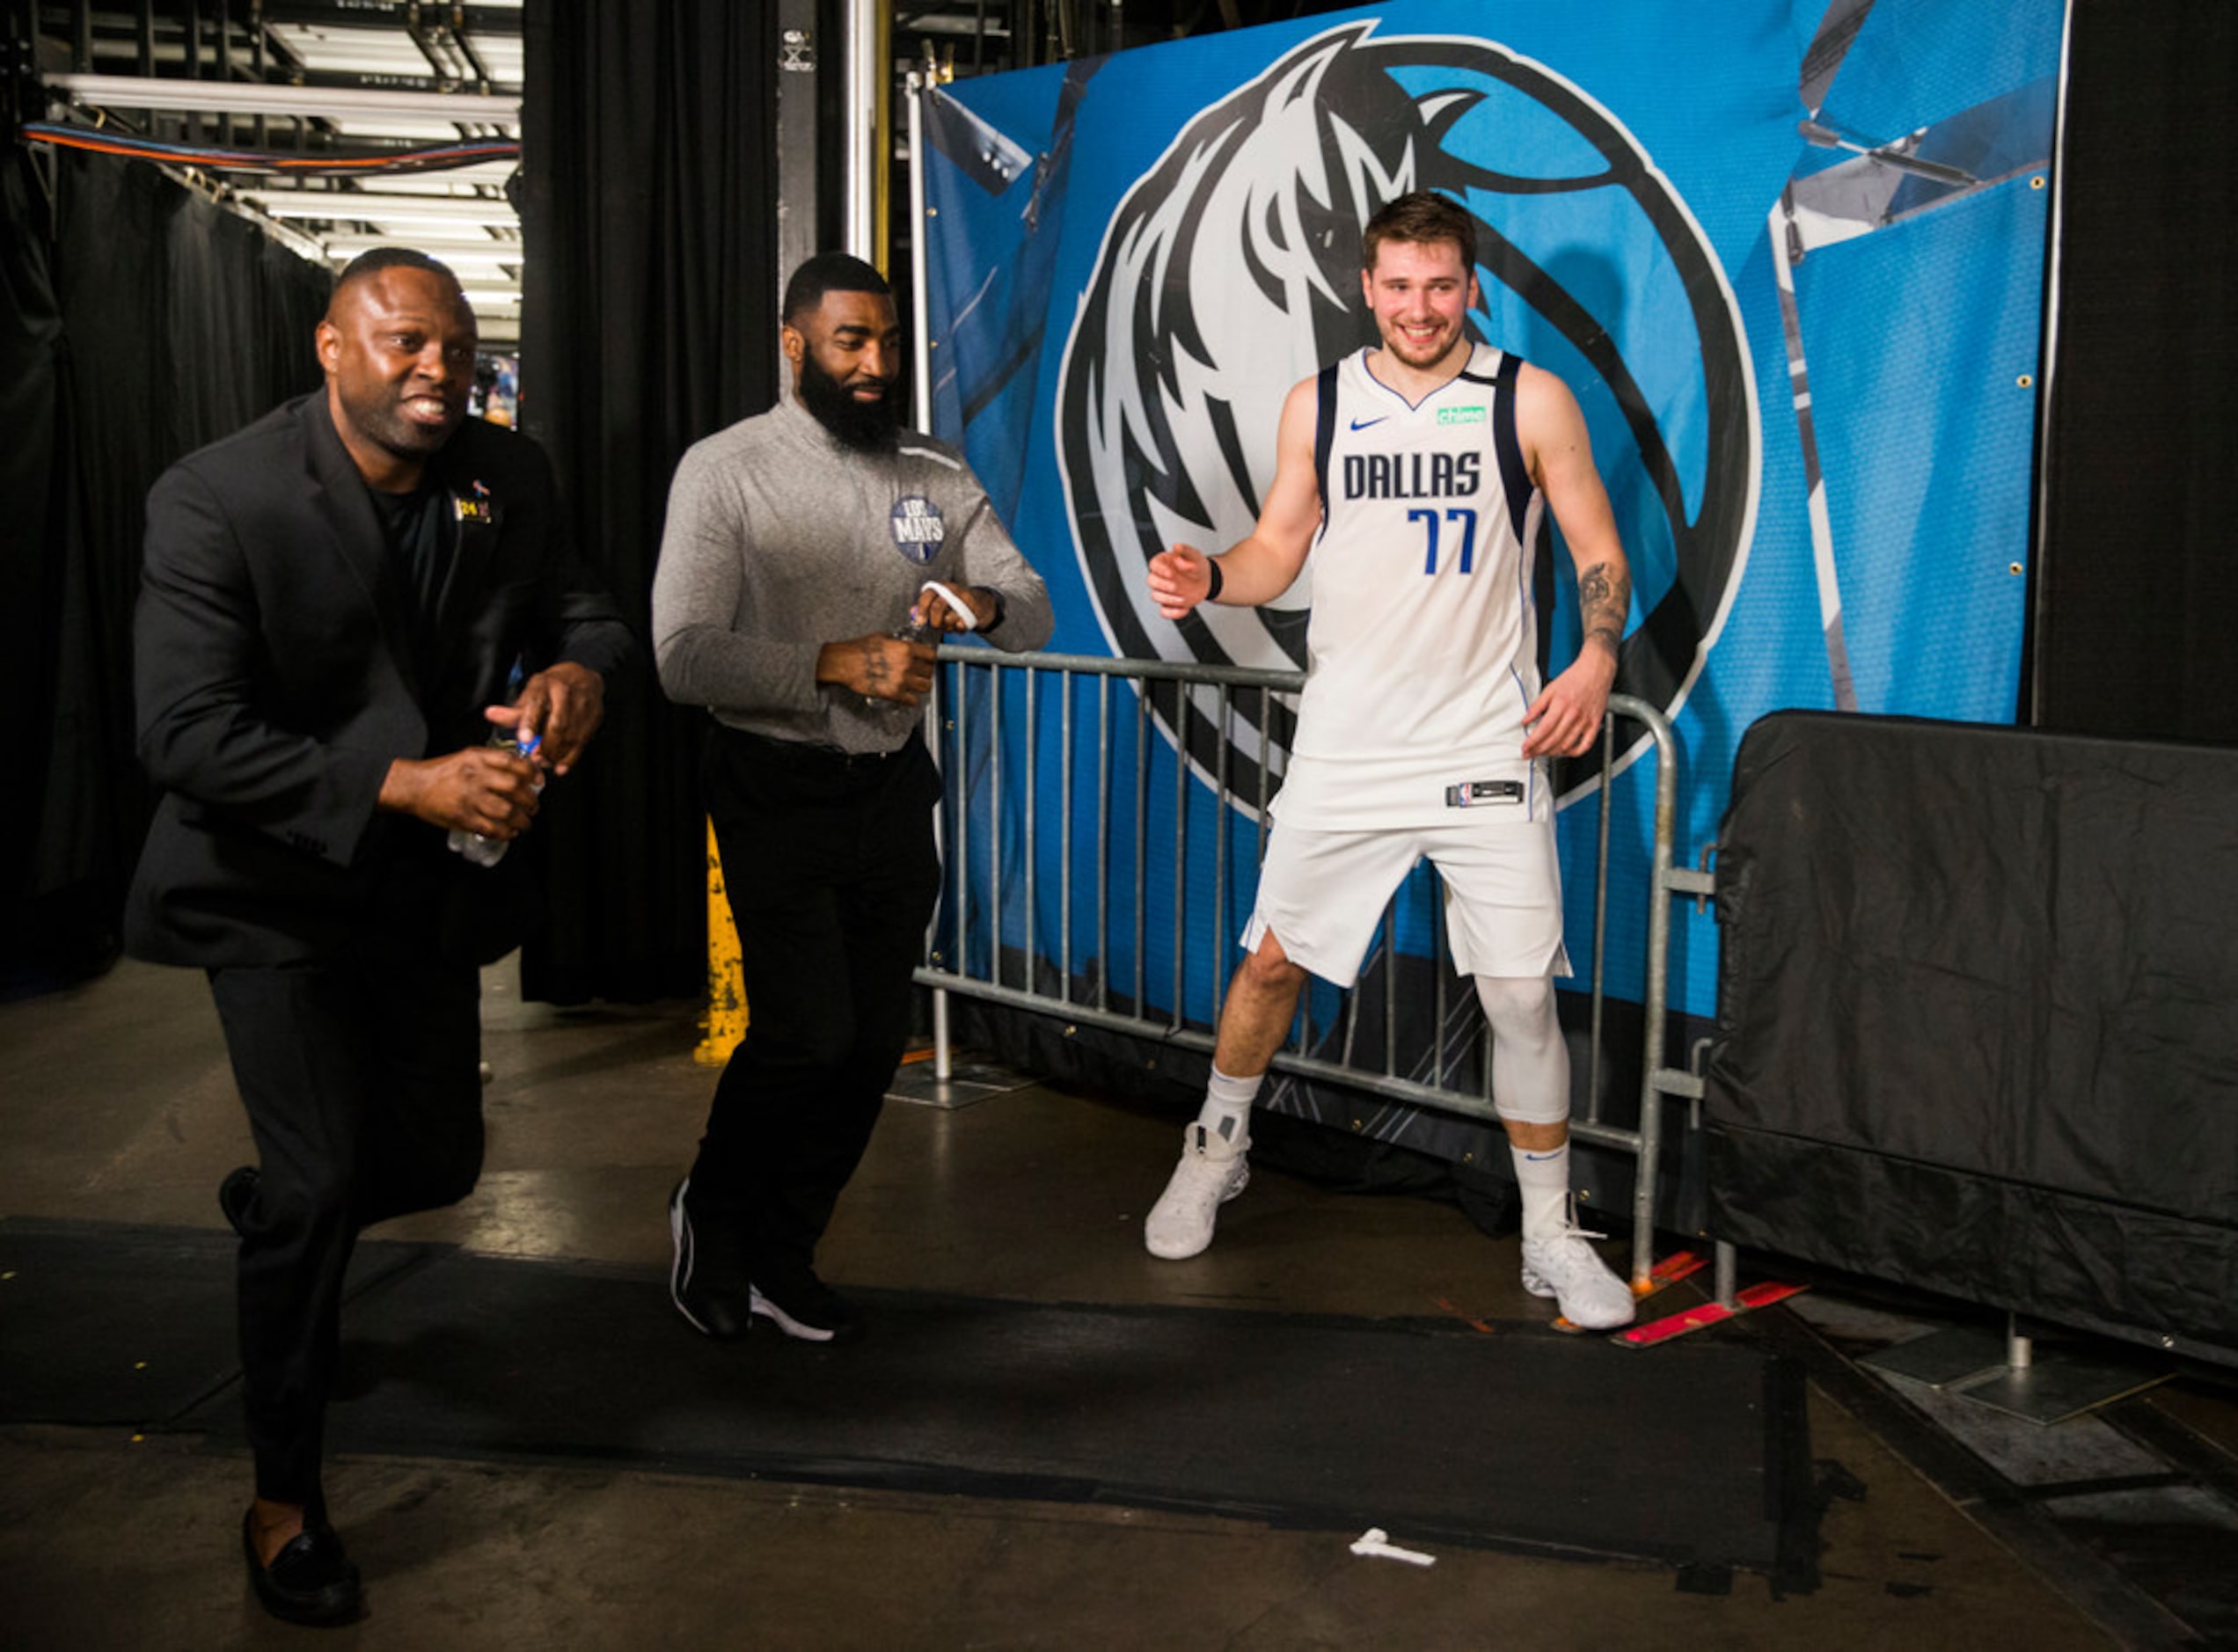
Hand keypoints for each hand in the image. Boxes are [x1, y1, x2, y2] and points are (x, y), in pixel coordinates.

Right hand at [379, 744, 542, 838]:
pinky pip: (491, 829)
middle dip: (530, 800)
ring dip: (522, 820)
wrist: (414, 786)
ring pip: (507, 811)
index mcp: (477, 758)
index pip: (512, 762)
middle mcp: (475, 776)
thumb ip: (493, 760)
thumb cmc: (443, 771)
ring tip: (525, 822)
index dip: (531, 772)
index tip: (539, 781)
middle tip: (533, 806)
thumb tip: (522, 769)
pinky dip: (505, 833)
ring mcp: (469, 798)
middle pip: (514, 788)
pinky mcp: (463, 817)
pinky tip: (509, 832)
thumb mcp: (468, 756)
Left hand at [485, 662, 605, 775]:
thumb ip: (513, 710)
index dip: (530, 723)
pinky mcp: (593, 719)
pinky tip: (560, 766)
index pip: (536, 704)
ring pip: (570, 736)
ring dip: (556, 754)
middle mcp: (566, 694)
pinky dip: (570, 758)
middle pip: (557, 724)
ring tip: (544, 761)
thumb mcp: (531, 692)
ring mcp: (582, 707)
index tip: (524, 739)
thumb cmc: (553, 686)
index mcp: (545, 685)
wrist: (584, 678)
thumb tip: (490, 714)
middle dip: (545, 746)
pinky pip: (582, 743)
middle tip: (535, 758)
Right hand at [819, 632, 936, 706]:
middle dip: (925, 672)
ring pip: (926, 687)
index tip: (927, 661)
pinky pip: (913, 701)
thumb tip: (905, 644)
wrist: (844, 663)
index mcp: (905, 648)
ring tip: (915, 685)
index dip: (930, 659)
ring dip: (921, 686)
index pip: (931, 655)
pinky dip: (911, 700)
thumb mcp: (882, 637)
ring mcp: (902, 680)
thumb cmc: (858, 649)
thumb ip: (898, 642)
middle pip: (929, 671)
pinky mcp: (894, 694)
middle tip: (918, 673)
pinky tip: (906, 696)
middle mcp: (907, 664)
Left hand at [914, 584, 998, 633]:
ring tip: (950, 624)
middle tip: (936, 626)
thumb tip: (912, 612)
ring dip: (948, 625)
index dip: (922, 610)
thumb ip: (924, 607)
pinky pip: (962, 623)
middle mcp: (951, 590)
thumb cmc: (954, 603)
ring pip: (950, 617)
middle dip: (934, 621)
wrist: (979, 602)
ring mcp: (963, 598)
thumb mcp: (938, 602)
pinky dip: (959, 627)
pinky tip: (959, 625)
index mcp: (940, 587)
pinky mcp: (974, 608)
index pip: (927, 596)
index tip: (920, 621)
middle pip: (937, 607)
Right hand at [1146, 543, 1214, 619]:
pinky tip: (1185, 609)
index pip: (1153, 564)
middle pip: (1150, 581)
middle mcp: (1161, 577)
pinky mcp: (1169, 603)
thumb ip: (1185, 550)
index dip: (1160, 570)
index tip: (1170, 573)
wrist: (1206, 580)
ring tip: (1183, 598)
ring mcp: (1164, 591)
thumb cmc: (1197, 565)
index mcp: (1164, 562)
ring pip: (1155, 597)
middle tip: (1175, 586)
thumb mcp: (1195, 554)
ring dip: (1168, 599)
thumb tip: (1176, 547)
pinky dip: (1173, 613)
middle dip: (1162, 585)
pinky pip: (1164, 612)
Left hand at [1521, 651, 1615, 759]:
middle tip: (1530, 754)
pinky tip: (1565, 752)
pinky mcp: (1595, 724)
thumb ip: (1537, 706)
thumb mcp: (1550, 688)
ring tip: (1543, 754)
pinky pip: (1586, 744)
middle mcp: (1573, 714)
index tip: (1525, 748)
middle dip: (1538, 750)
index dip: (1533, 742)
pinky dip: (1575, 752)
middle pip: (1553, 740)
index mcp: (1561, 704)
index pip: (1544, 729)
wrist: (1596, 671)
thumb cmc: (1574, 678)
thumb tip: (1525, 720)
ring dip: (1553, 753)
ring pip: (1567, 745)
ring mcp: (1585, 720)